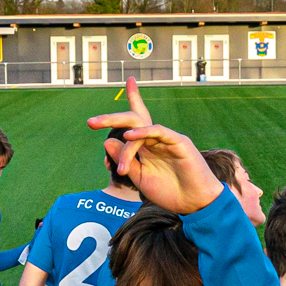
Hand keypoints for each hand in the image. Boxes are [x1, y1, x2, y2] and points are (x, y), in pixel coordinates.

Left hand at [85, 78, 223, 215]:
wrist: (194, 203)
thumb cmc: (169, 192)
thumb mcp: (140, 177)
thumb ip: (125, 160)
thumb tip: (106, 140)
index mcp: (147, 147)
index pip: (136, 122)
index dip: (133, 99)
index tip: (129, 81)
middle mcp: (156, 140)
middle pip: (133, 121)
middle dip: (111, 119)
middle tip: (90, 122)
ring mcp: (168, 139)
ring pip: (141, 128)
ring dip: (124, 138)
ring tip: (107, 144)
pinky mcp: (179, 142)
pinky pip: (158, 131)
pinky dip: (143, 132)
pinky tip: (128, 136)